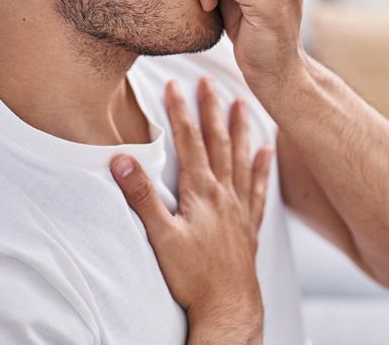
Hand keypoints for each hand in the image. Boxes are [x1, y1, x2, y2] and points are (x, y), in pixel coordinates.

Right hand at [110, 76, 273, 327]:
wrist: (229, 309)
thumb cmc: (193, 277)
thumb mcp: (161, 236)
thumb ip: (142, 197)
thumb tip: (122, 160)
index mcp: (202, 192)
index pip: (190, 141)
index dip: (182, 110)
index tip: (175, 83)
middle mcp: (224, 194)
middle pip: (218, 142)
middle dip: (211, 109)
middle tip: (210, 80)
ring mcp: (240, 209)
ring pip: (241, 158)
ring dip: (240, 129)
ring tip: (243, 103)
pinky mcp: (249, 227)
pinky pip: (258, 189)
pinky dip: (262, 167)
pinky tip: (267, 152)